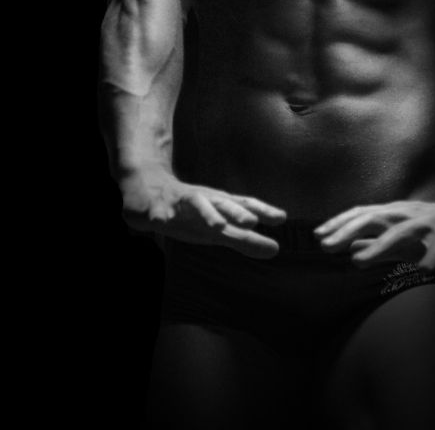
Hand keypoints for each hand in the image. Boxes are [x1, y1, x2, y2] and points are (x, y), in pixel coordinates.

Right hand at [119, 166, 286, 258]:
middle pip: (222, 203)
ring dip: (206, 213)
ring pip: (195, 203)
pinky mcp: (156, 208)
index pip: (244, 205)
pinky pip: (157, 213)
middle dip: (236, 211)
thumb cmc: (188, 213)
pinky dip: (160, 216)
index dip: (262, 210)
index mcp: (218, 205)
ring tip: (217, 226)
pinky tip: (161, 223)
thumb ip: (243, 240)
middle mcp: (203, 200)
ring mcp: (180, 202)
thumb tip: (275, 250)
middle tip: (251, 222)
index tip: (281, 218)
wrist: (148, 190)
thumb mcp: (216, 229)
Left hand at [314, 199, 434, 270]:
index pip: (361, 214)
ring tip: (360, 262)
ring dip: (379, 246)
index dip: (339, 224)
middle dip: (348, 232)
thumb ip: (377, 245)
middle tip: (325, 247)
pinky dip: (430, 256)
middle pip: (373, 218)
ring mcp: (429, 222)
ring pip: (402, 232)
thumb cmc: (434, 231)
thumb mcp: (403, 239)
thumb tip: (351, 251)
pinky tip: (422, 269)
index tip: (317, 236)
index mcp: (395, 213)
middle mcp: (407, 213)